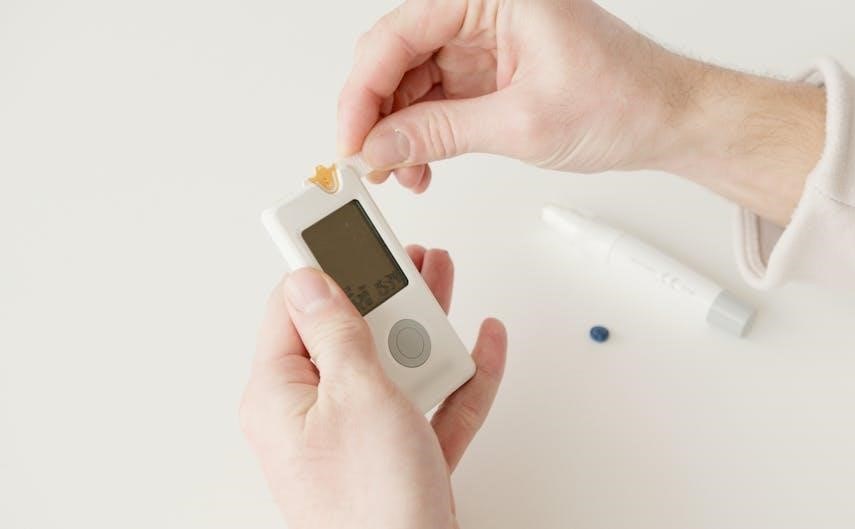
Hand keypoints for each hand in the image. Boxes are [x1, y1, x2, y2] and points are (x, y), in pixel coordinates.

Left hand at [241, 246, 506, 528]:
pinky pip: (430, 404)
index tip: (338, 227)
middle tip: (407, 253)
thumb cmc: (371, 507)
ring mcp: (361, 438)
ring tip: (445, 280)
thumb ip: (338, 331)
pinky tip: (481, 343)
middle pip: (351, 333)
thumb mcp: (356, 395)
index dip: (320, 265)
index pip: (292, 309)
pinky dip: (459, 376)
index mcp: (282, 393)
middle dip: (386, 291)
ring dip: (426, 326)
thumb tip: (309, 280)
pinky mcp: (400, 458)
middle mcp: (315, 414)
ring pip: (394, 364)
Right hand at [339, 0, 687, 184]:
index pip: (400, 32)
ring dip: (399, 130)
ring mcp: (485, 40)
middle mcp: (484, 9)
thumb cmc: (624, 98)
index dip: (364, 89)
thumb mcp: (522, 123)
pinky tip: (420, 163)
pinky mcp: (490, 70)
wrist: (666, 119)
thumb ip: (441, 133)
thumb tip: (381, 146)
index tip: (352, 137)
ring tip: (401, 171)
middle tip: (368, 160)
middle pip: (398, 56)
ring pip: (412, 81)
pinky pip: (437, 98)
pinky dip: (423, 133)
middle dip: (378, 113)